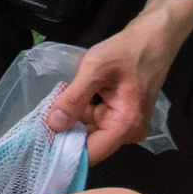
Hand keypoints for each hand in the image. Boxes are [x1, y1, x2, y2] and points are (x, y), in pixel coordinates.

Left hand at [42, 19, 177, 163]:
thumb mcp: (94, 71)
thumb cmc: (126, 52)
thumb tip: (53, 125)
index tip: (41, 143)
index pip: (92, 153)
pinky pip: (94, 119)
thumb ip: (73, 99)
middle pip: (88, 141)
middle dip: (66, 127)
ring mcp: (125, 125)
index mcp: (126, 125)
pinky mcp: (120, 116)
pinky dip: (81, 108)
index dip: (64, 151)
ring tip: (63, 95)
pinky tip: (75, 94)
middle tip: (45, 109)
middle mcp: (128, 132)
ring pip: (88, 129)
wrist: (151, 40)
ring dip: (73, 115)